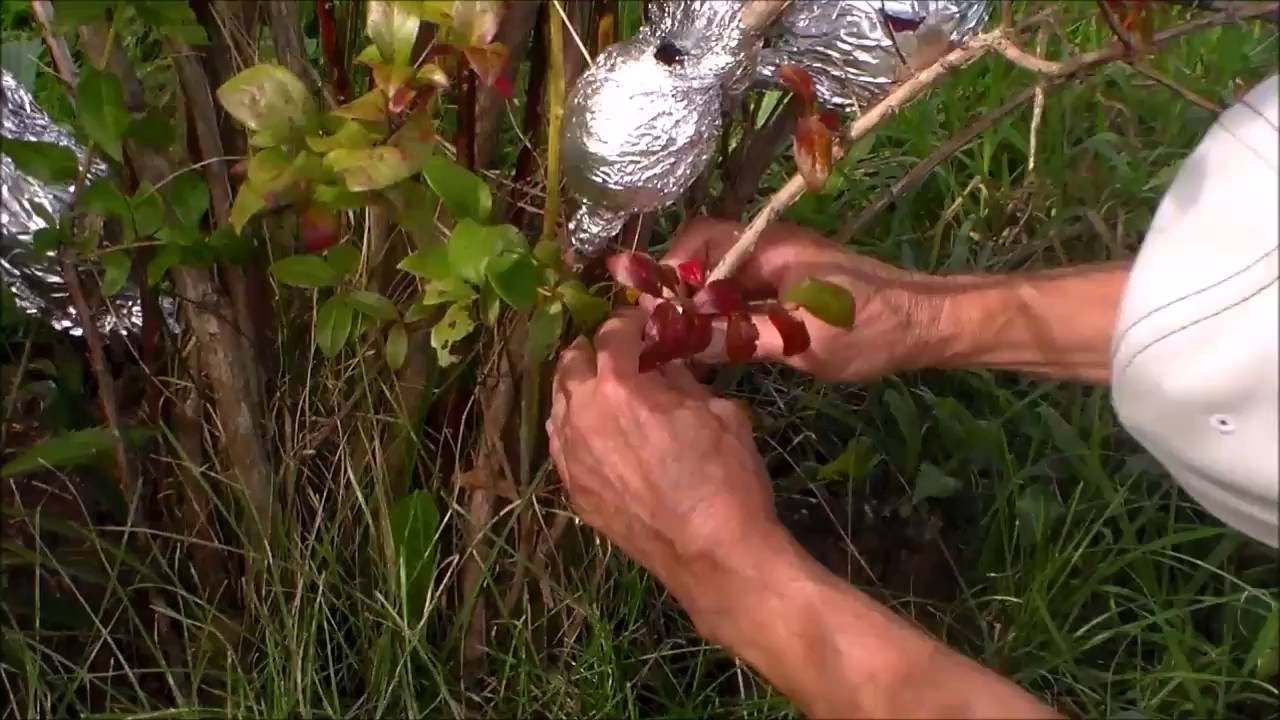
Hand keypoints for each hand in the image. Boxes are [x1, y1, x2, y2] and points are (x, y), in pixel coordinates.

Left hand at [546, 308, 780, 596]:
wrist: (713, 553)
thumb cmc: (727, 476)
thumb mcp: (719, 410)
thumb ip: (680, 377)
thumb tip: (663, 361)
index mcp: (618, 385)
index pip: (611, 332)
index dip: (630, 322)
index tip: (645, 325)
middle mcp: (581, 415)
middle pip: (571, 362)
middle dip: (596, 351)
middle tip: (623, 356)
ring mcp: (570, 456)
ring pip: (559, 403)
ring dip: (582, 389)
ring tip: (611, 394)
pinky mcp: (572, 490)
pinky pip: (563, 444)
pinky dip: (578, 428)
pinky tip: (603, 435)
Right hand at [660, 217, 949, 382]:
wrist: (926, 327)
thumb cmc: (870, 327)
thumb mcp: (802, 338)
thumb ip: (741, 337)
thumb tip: (680, 339)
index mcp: (770, 247)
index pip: (699, 241)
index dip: (669, 272)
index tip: (654, 311)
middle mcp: (769, 251)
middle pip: (705, 262)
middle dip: (678, 294)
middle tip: (661, 335)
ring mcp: (781, 271)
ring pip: (722, 284)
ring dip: (700, 310)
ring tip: (679, 345)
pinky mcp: (790, 294)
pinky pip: (742, 300)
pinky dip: (723, 320)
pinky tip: (715, 349)